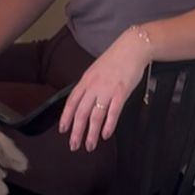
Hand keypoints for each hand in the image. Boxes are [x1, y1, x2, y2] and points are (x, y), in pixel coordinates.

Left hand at [58, 29, 150, 151]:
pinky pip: (113, 112)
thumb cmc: (115, 60)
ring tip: (89, 146)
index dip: (66, 117)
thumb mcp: (96, 71)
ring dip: (91, 133)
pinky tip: (105, 135)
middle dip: (76, 131)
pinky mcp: (121, 92)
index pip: (71, 102)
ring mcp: (107, 90)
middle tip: (74, 145)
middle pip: (81, 112)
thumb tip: (84, 100)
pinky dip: (108, 125)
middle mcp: (93, 86)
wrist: (132, 48)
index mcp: (85, 80)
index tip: (62, 130)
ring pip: (95, 115)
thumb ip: (89, 85)